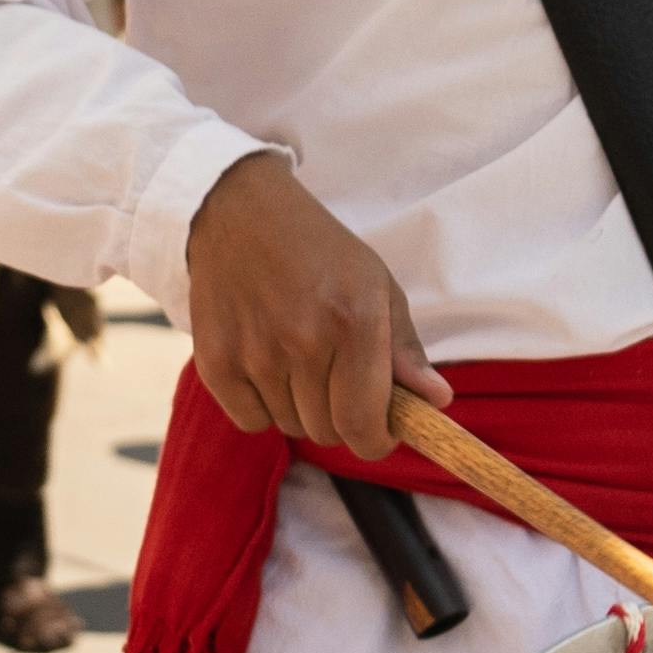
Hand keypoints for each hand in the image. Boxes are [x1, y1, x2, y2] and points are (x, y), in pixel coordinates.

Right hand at [184, 152, 441, 458]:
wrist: (240, 213)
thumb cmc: (318, 251)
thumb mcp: (376, 285)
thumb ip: (405, 350)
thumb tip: (436, 400)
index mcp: (354, 323)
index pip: (364, 425)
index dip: (376, 439)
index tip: (378, 429)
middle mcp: (304, 342)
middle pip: (328, 433)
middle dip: (340, 417)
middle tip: (335, 378)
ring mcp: (255, 354)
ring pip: (290, 426)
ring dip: (301, 407)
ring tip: (297, 360)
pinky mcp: (216, 361)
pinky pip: (250, 421)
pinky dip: (261, 407)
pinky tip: (264, 366)